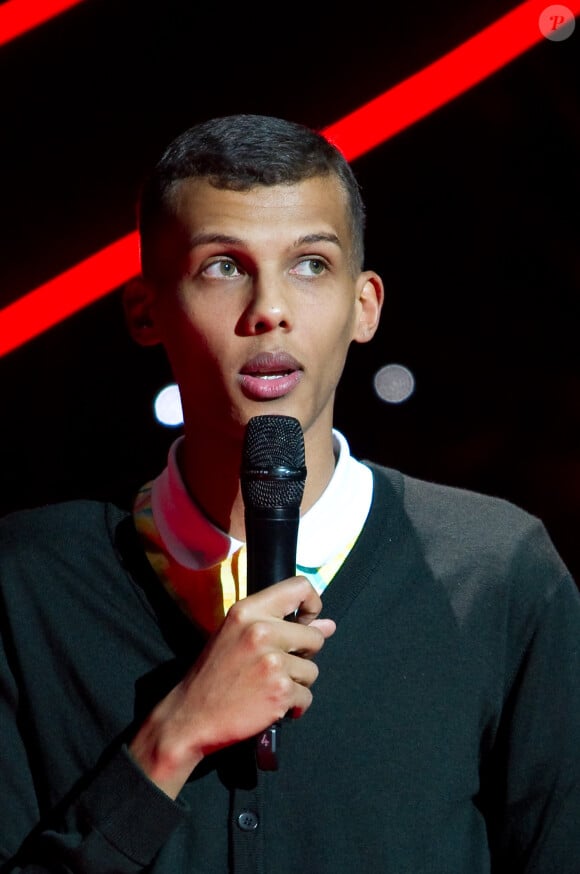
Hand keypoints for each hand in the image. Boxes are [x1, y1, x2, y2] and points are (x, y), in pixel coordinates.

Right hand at [129, 575, 334, 797]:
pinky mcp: (280, 691)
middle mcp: (261, 630)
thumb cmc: (213, 675)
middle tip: (276, 667)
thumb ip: (280, 625)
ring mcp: (272, 662)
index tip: (307, 622)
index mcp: (248, 610)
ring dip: (296, 683)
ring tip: (266, 687)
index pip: (300, 587)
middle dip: (302, 655)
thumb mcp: (236, 636)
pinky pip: (306, 697)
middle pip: (313, 636)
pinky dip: (292, 706)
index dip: (312, 605)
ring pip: (312, 670)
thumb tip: (328, 625)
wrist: (190, 717)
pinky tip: (269, 705)